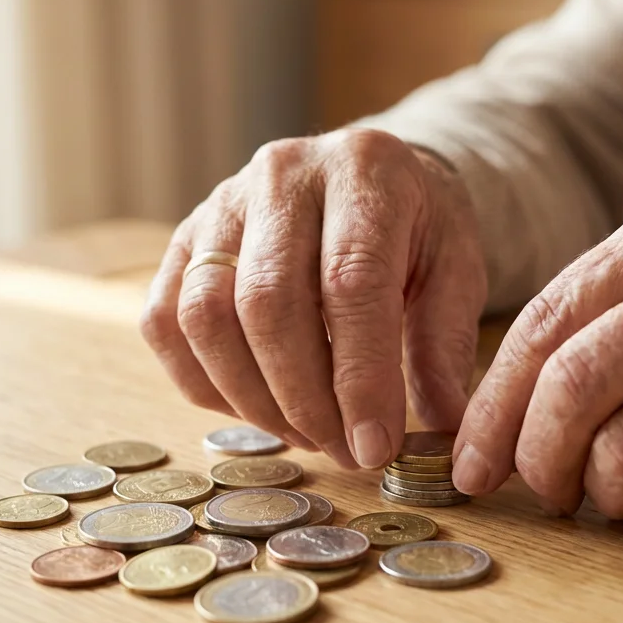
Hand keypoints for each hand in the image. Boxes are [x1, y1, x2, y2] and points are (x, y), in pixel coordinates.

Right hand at [141, 129, 486, 468]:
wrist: (368, 176)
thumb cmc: (417, 228)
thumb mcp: (457, 268)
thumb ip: (445, 343)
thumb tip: (442, 428)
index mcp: (364, 170)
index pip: (350, 282)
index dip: (359, 377)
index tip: (375, 446)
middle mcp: (282, 175)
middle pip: (267, 302)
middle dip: (303, 399)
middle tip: (343, 452)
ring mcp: (221, 203)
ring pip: (205, 315)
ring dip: (251, 398)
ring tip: (305, 435)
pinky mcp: (183, 239)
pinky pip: (165, 322)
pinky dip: (202, 382)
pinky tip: (254, 408)